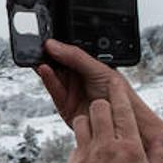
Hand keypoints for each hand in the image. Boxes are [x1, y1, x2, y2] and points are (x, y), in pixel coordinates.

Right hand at [35, 39, 162, 150]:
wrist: (127, 122)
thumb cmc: (120, 94)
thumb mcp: (98, 68)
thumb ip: (75, 57)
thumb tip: (54, 45)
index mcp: (86, 66)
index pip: (66, 53)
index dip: (55, 47)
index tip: (45, 40)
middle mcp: (77, 78)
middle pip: (56, 64)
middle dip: (46, 56)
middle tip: (36, 48)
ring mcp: (70, 92)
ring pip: (52, 77)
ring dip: (45, 67)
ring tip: (39, 58)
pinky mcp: (65, 107)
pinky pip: (53, 91)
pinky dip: (48, 80)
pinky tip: (44, 70)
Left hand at [66, 83, 162, 162]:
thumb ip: (158, 152)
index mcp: (129, 147)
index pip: (123, 109)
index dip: (119, 92)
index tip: (116, 82)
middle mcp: (106, 147)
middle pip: (98, 108)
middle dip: (102, 105)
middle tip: (107, 113)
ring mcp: (86, 155)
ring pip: (81, 122)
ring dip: (88, 122)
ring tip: (96, 133)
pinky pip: (75, 145)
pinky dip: (82, 146)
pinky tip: (91, 159)